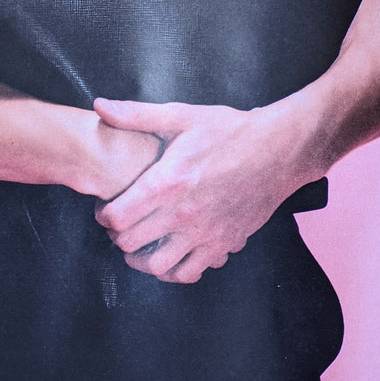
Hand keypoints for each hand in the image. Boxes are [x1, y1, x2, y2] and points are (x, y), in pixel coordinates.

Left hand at [93, 96, 320, 283]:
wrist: (279, 150)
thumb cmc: (230, 131)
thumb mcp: (183, 116)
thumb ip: (137, 115)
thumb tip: (100, 107)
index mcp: (168, 181)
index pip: (117, 216)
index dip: (103, 214)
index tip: (106, 207)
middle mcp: (183, 213)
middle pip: (129, 243)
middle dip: (117, 235)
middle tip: (121, 224)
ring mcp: (204, 233)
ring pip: (156, 266)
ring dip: (141, 259)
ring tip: (140, 244)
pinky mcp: (222, 245)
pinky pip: (188, 273)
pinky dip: (173, 271)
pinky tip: (170, 255)